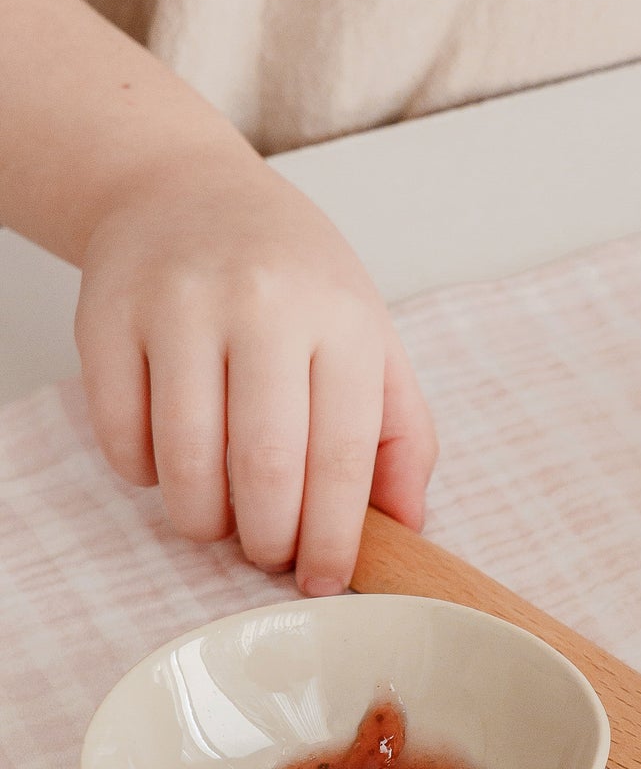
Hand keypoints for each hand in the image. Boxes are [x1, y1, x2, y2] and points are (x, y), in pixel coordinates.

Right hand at [75, 147, 436, 595]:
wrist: (185, 190)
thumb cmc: (291, 278)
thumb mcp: (369, 338)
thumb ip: (399, 434)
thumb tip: (407, 526)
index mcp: (341, 318)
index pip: (342, 456)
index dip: (330, 537)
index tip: (322, 579)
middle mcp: (261, 305)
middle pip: (263, 469)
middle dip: (267, 540)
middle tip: (267, 553)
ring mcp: (177, 306)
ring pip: (184, 462)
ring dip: (202, 520)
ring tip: (219, 519)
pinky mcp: (106, 316)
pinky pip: (121, 437)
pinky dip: (145, 474)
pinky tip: (169, 461)